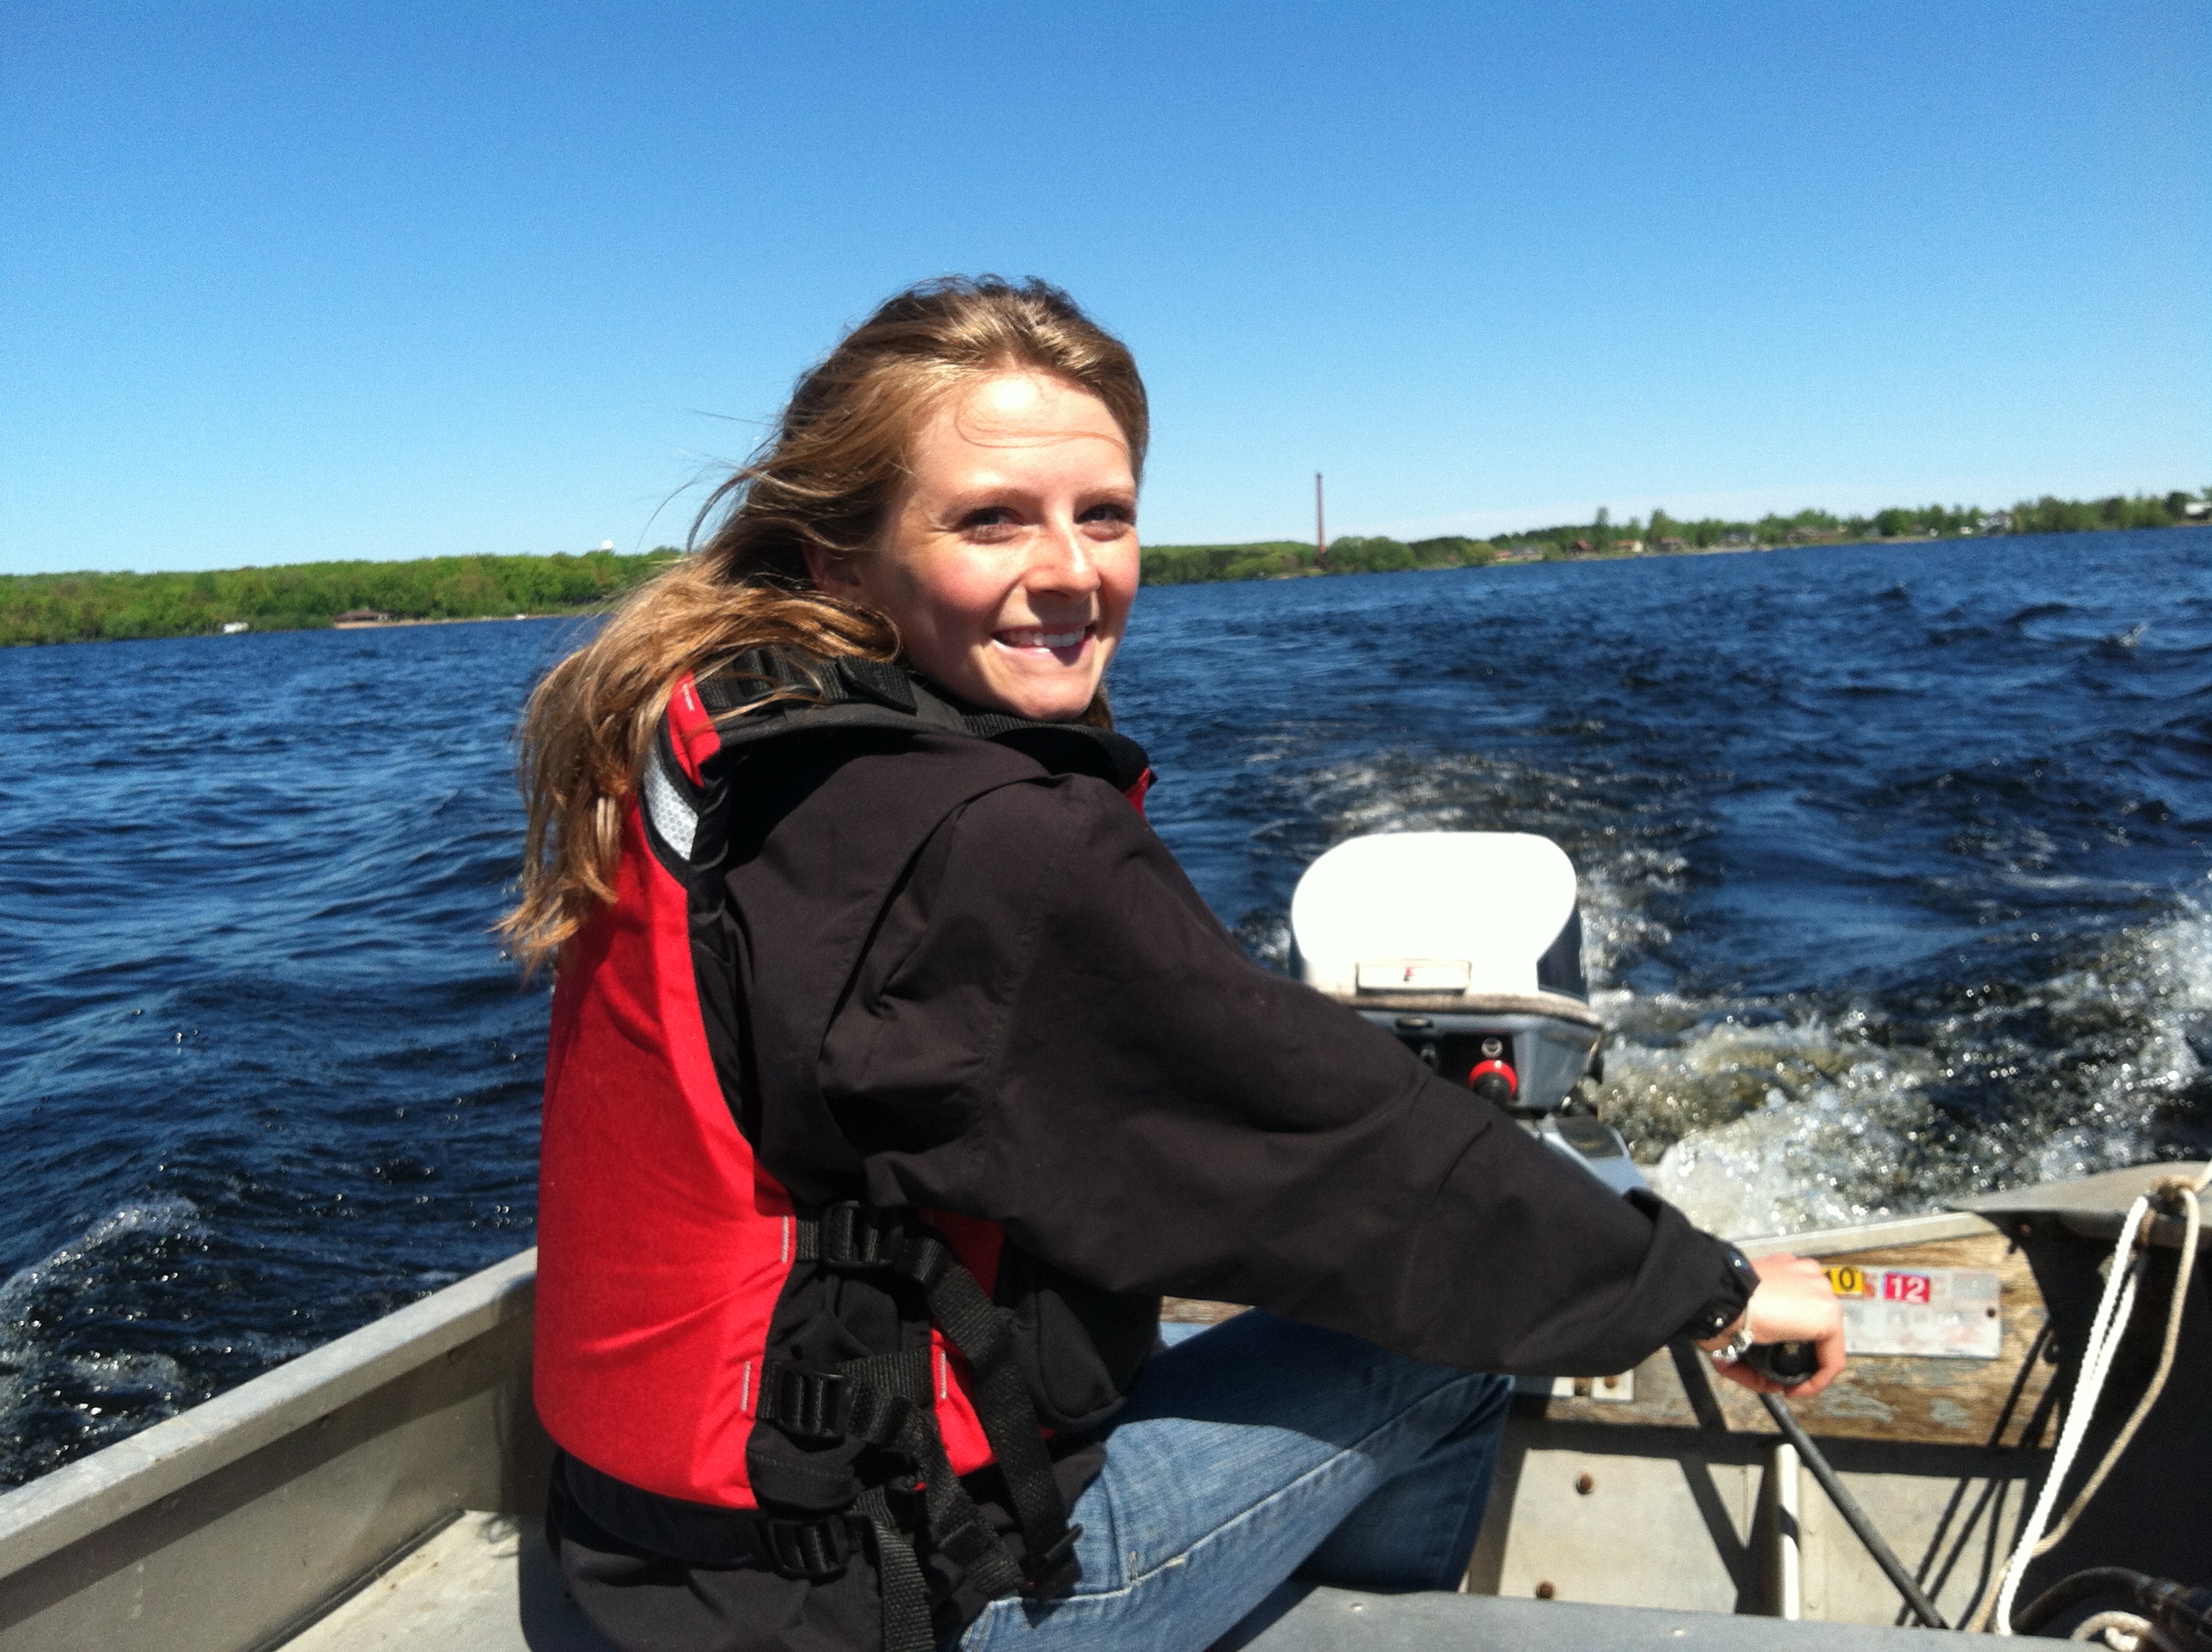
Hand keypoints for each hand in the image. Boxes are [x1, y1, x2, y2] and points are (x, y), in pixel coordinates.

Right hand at [1700, 1253, 1845, 1397]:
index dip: (1789, 1341)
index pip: (1800, 1309)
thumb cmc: (1718, 1303)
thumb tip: (1767, 1381)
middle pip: (1815, 1326)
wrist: (1718, 1297)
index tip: (1774, 1358)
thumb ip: (1755, 1346)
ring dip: (1807, 1368)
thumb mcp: (1737, 1321)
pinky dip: (1818, 1379)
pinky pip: (1832, 1358)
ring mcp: (1820, 1292)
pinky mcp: (1828, 1315)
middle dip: (1798, 1354)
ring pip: (1825, 1342)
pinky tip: (1796, 1389)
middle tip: (1780, 1374)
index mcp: (1785, 1270)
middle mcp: (1806, 1276)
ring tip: (1788, 1385)